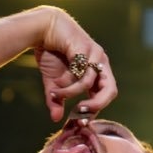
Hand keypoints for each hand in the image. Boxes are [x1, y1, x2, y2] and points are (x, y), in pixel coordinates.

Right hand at [34, 7, 116, 121]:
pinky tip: (56, 83)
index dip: (94, 111)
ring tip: (55, 94)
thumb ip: (57, 100)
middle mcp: (101, 63)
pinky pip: (79, 72)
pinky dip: (66, 82)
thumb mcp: (55, 83)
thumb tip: (55, 119)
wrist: (43, 30)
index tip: (79, 122)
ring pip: (88, 83)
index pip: (105, 96)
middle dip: (95, 106)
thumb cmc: (52, 54)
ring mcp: (95, 53)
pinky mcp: (84, 46)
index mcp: (99, 73)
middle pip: (110, 91)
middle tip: (78, 113)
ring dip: (69, 93)